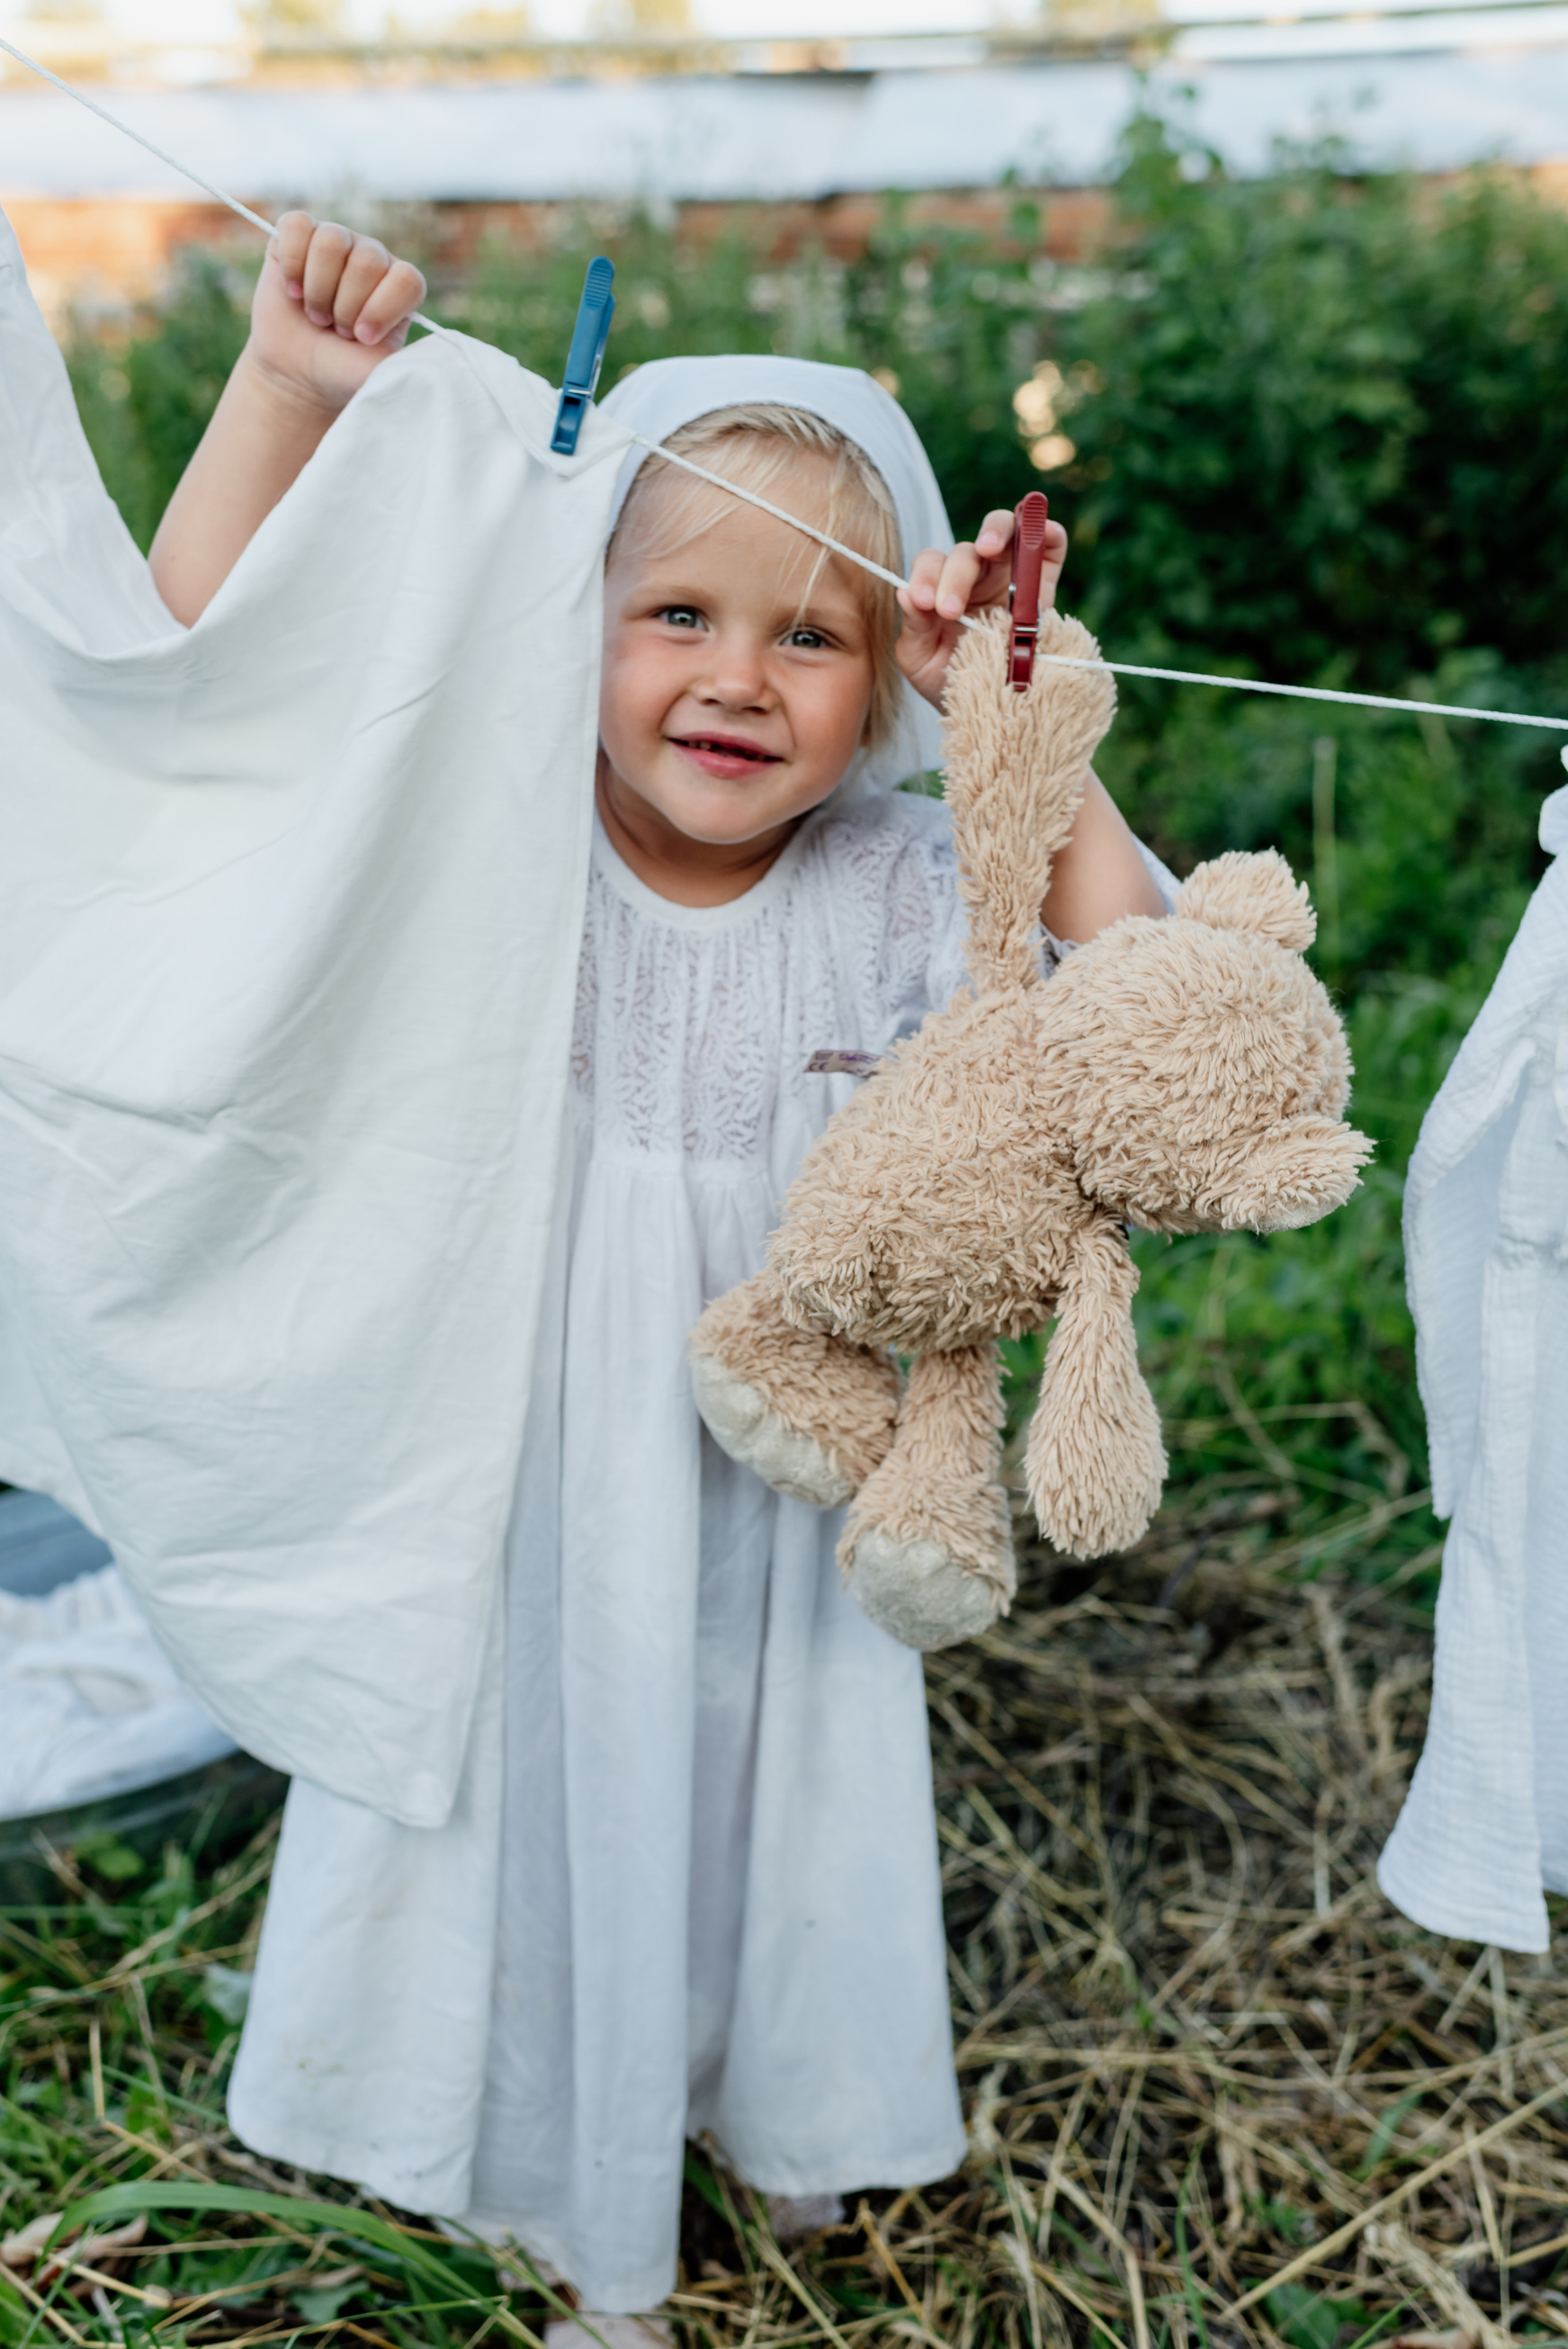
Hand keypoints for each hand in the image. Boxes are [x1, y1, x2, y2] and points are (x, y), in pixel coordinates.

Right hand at [243, 212, 427, 419]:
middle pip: (367, 261)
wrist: (298, 373)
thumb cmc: (343, 369)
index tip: (363, 338)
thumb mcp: (378, 374)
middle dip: (345, 306)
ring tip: (316, 313)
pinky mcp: (299, 235)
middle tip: (336, 328)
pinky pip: (297, 225)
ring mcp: (338, 241)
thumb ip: (404, 364)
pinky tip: (293, 290)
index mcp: (401, 286)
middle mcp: (373, 257)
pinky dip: (292, 263)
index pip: (407, 280)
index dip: (382, 309)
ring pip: (331, 242)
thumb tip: (432, 365)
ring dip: (318, 290)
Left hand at [896, 503, 1068, 709]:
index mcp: (942, 588)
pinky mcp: (1045, 582)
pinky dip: (1046, 532)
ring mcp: (1011, 575)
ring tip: (988, 549)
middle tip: (950, 610)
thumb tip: (907, 594)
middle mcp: (976, 575)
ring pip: (1005, 529)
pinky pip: (1050, 544)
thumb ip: (914, 627)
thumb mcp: (920, 660)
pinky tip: (1040, 535)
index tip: (925, 604)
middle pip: (965, 550)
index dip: (926, 576)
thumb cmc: (949, 680)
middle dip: (955, 575)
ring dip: (996, 531)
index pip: (931, 563)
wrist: (990, 710)